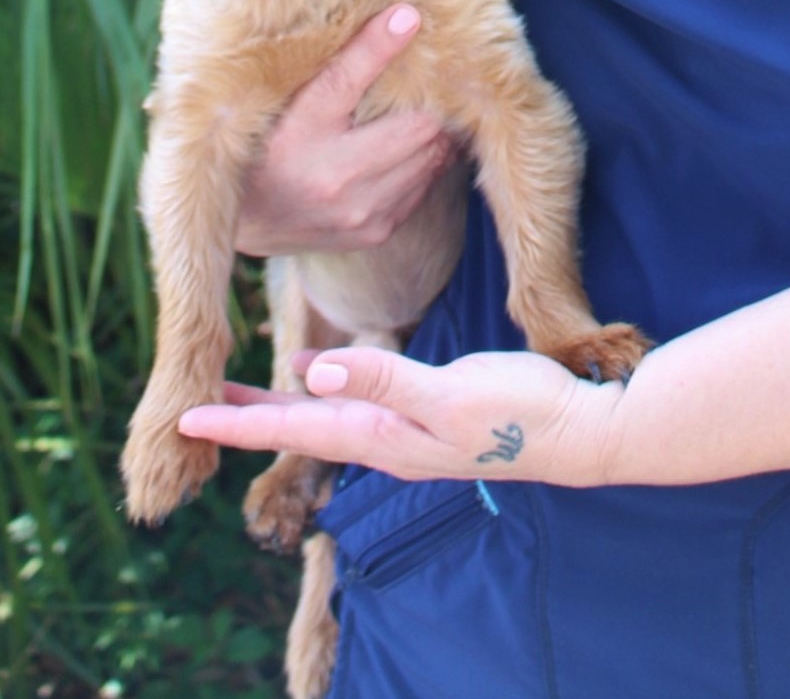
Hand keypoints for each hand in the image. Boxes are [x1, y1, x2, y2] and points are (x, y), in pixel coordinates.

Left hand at [178, 346, 626, 490]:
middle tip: (190, 407)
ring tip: (238, 393)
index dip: (240, 422)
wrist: (580, 429)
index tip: (186, 419)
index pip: (295, 431)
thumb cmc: (521, 410)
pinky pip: (358, 404)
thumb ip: (384, 379)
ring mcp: (409, 429)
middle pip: (300, 429)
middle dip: (246, 417)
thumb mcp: (452, 392)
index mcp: (384, 436)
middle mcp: (387, 438)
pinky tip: (319, 373)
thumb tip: (312, 376)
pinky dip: (325, 391)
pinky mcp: (430, 411)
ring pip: (326, 418)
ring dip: (279, 406)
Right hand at [235, 7, 462, 255]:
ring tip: (424, 107)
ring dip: (433, 131)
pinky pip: (424, 185)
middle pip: (418, 127)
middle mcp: (334, 179)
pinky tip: (410, 144)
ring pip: (431, 156)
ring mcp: (360, 212)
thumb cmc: (266, 147)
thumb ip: (340, 61)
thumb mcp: (289, 100)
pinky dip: (425, 160)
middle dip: (430, 99)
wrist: (243, 222)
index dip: (383, 44)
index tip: (409, 15)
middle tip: (430, 76)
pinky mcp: (375, 231)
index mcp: (300, 135)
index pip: (348, 79)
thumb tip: (401, 15)